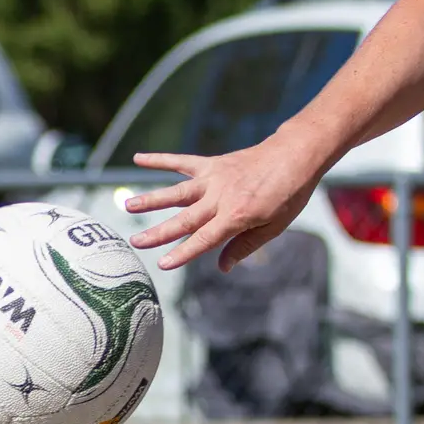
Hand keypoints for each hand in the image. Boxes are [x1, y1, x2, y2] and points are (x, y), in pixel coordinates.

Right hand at [124, 138, 324, 270]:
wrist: (295, 156)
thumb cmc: (288, 195)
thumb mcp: (274, 227)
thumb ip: (244, 246)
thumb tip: (222, 267)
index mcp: (236, 216)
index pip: (204, 239)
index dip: (182, 252)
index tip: (162, 263)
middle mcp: (220, 198)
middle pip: (184, 218)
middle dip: (158, 232)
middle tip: (135, 242)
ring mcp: (214, 178)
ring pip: (177, 192)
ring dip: (151, 199)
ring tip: (128, 205)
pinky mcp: (212, 164)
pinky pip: (182, 162)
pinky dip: (160, 160)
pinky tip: (138, 158)